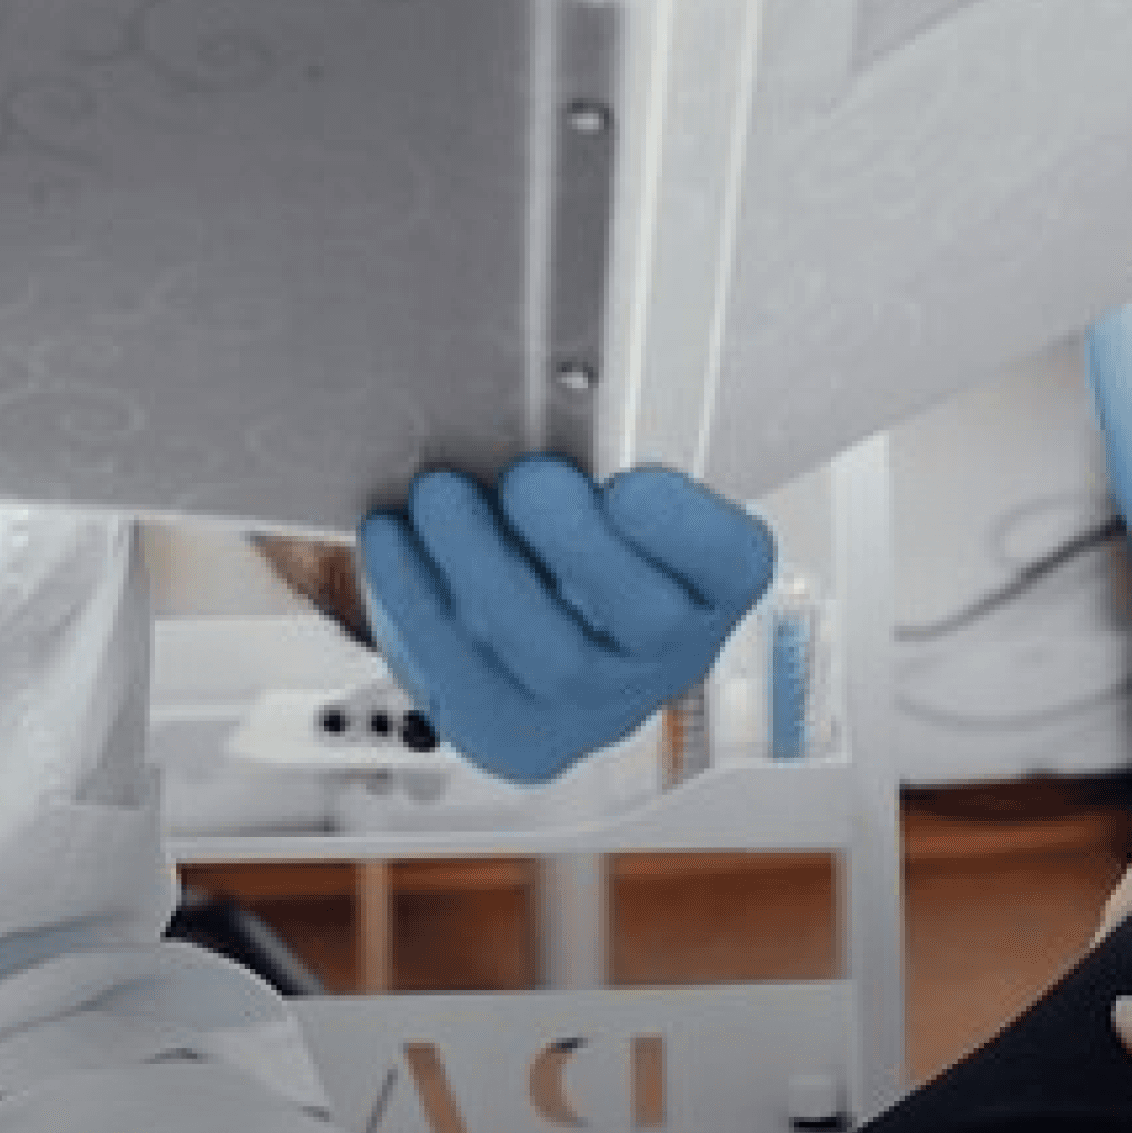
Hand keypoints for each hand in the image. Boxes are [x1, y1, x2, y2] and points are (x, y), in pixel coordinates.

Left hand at [358, 455, 772, 782]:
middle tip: (527, 478)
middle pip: (645, 619)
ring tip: (441, 497)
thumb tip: (555, 401)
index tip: (630, 484)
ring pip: (549, 652)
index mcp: (711, 583)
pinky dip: (420, 599)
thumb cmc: (576, 537)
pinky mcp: (514, 732)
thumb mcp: (608, 483)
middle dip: (577, 543)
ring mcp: (592, 706)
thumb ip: (603, 451)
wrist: (527, 623)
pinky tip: (397, 540)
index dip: (689, 531)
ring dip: (483, 565)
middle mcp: (666, 655)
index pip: (734, 564)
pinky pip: (466, 677)